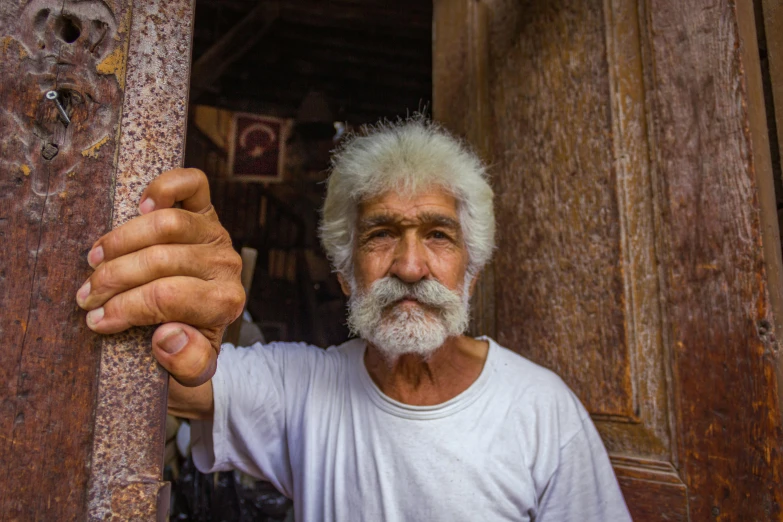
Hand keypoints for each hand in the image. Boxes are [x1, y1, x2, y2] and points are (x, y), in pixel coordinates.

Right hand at [76, 168, 243, 385]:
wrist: (197, 322)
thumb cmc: (186, 344)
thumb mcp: (190, 370)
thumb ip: (188, 363)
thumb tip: (169, 335)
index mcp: (226, 303)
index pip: (169, 296)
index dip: (126, 308)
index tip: (96, 321)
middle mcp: (226, 265)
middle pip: (161, 260)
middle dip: (114, 280)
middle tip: (85, 297)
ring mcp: (216, 233)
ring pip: (166, 223)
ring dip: (122, 241)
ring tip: (95, 262)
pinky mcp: (206, 210)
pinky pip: (193, 184)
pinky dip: (165, 188)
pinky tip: (139, 205)